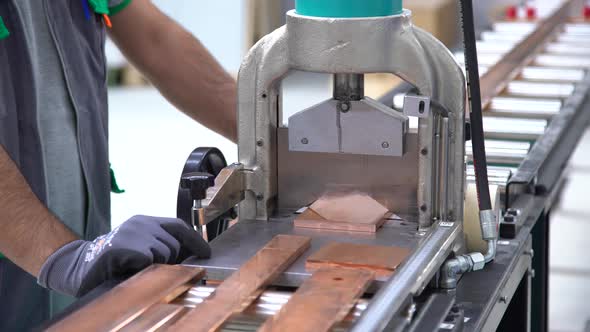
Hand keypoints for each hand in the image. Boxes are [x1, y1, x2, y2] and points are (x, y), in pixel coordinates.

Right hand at [37, 215, 209, 296]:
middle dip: (170, 259)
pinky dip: (143, 268)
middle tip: (150, 265)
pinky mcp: (123, 246)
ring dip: (155, 264)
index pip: (179, 226)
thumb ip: (163, 245)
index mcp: (145, 221)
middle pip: (175, 243)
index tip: (207, 253)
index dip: (196, 240)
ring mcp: (132, 233)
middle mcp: (140, 223)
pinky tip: (129, 267)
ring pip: (164, 253)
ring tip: (137, 266)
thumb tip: (193, 254)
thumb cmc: (115, 261)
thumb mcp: (142, 247)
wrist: (79, 267)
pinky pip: (148, 260)